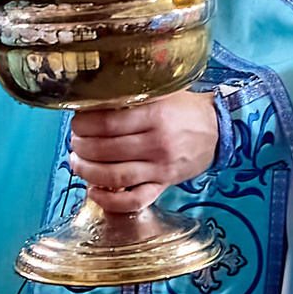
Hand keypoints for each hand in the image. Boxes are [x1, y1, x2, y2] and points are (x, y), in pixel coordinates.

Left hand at [69, 92, 219, 215]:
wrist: (218, 130)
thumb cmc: (185, 109)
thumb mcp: (163, 92)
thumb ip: (133, 94)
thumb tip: (94, 98)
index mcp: (156, 116)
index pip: (108, 123)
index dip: (84, 125)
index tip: (76, 123)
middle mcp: (157, 144)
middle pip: (107, 150)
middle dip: (82, 147)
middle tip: (74, 142)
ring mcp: (161, 169)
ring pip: (116, 176)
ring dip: (88, 172)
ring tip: (76, 163)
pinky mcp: (164, 185)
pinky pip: (135, 200)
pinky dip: (110, 201)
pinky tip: (94, 192)